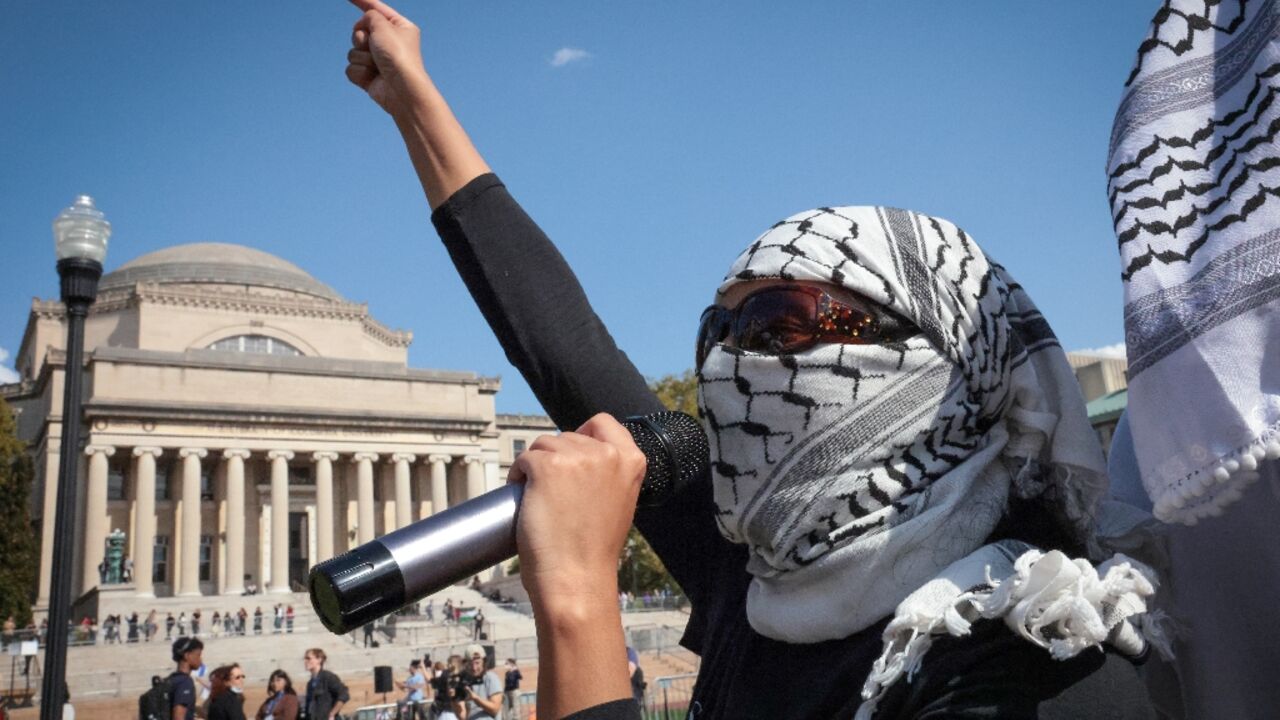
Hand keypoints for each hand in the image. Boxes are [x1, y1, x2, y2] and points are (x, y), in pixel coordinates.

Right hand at [345, 0, 428, 115]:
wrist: (401, 89)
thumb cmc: (398, 55)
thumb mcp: (384, 25)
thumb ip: (370, 16)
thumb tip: (362, 26)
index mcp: (399, 27)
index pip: (376, 9)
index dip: (362, 1)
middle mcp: (389, 42)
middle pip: (359, 32)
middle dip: (362, 38)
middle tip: (374, 47)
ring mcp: (378, 60)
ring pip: (353, 51)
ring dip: (362, 57)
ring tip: (377, 66)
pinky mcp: (369, 76)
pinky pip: (351, 68)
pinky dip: (360, 72)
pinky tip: (373, 78)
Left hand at [509, 414, 646, 610]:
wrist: (576, 579)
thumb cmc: (592, 550)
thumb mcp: (618, 502)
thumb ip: (608, 474)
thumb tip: (579, 455)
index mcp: (631, 460)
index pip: (602, 422)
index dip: (582, 435)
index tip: (571, 456)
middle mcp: (607, 453)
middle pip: (568, 436)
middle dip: (554, 458)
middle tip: (554, 494)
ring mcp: (577, 458)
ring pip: (542, 445)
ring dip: (534, 467)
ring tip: (538, 500)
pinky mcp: (547, 467)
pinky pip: (522, 459)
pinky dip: (516, 476)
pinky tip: (523, 497)